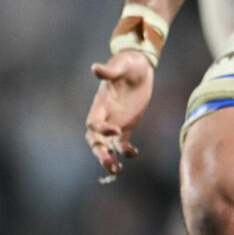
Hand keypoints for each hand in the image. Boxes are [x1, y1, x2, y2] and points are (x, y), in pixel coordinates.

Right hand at [85, 51, 155, 177]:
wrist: (139, 66)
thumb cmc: (128, 64)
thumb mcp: (122, 65)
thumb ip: (110, 70)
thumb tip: (95, 68)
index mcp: (101, 104)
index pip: (93, 122)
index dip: (101, 129)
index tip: (116, 131)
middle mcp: (105, 116)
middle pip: (95, 139)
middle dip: (100, 152)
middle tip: (110, 164)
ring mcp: (115, 122)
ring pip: (106, 145)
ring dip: (108, 158)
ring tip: (116, 171)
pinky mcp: (126, 125)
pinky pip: (121, 143)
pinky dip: (125, 150)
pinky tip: (134, 153)